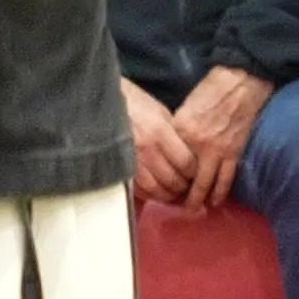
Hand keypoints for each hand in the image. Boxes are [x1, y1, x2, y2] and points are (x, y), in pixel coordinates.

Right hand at [124, 77, 194, 202]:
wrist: (103, 104)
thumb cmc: (134, 104)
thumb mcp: (160, 112)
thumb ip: (175, 135)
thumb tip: (190, 156)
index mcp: (159, 132)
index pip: (187, 163)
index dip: (194, 172)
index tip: (196, 172)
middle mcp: (146, 149)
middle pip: (174, 180)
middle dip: (184, 186)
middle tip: (187, 185)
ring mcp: (131, 162)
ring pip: (157, 190)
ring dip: (168, 194)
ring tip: (172, 190)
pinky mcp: (119, 170)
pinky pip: (139, 191)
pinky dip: (150, 195)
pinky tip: (155, 189)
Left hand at [175, 66, 270, 211]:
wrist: (241, 83)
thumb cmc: (212, 88)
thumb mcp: (186, 106)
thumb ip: (179, 128)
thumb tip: (174, 145)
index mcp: (181, 130)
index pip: (169, 159)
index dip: (165, 173)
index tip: (161, 182)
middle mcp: (197, 145)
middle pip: (185, 177)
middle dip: (181, 194)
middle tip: (176, 204)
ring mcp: (217, 151)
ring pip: (206, 183)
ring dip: (199, 199)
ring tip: (194, 209)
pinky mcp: (234, 153)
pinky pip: (226, 179)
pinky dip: (220, 193)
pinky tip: (215, 201)